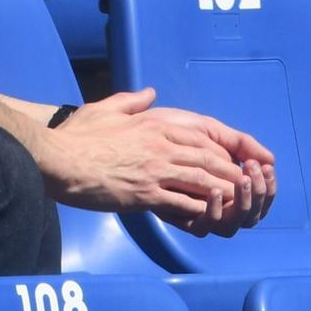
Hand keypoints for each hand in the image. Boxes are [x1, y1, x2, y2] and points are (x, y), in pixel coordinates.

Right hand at [39, 87, 276, 234]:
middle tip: (250, 184)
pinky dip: (200, 210)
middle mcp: (160, 142)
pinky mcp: (145, 193)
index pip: (203, 131)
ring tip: (239, 203)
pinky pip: (181, 202)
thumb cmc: (79, 134)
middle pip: (209, 156)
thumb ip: (132, 100)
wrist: (60, 159)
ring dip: (223, 192)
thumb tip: (149, 93)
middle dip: (232, 171)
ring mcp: (154, 168)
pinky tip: (210, 217)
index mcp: (154, 121)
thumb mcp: (107, 107)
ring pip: (202, 179)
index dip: (228, 145)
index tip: (244, 157)